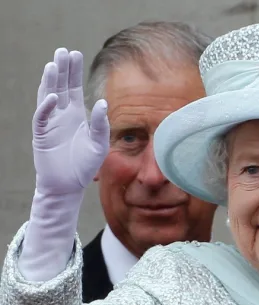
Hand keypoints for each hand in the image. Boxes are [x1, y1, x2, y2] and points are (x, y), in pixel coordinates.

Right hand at [33, 48, 108, 195]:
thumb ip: (101, 125)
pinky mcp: (42, 134)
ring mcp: (51, 123)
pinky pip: (42, 117)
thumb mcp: (99, 145)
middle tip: (63, 51)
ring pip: (48, 96)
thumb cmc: (85, 166)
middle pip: (61, 87)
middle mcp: (62, 115)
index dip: (74, 72)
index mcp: (77, 115)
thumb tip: (104, 103)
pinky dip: (47, 107)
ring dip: (50, 82)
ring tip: (54, 65)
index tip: (75, 54)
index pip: (74, 88)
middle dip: (62, 70)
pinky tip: (54, 97)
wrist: (68, 186)